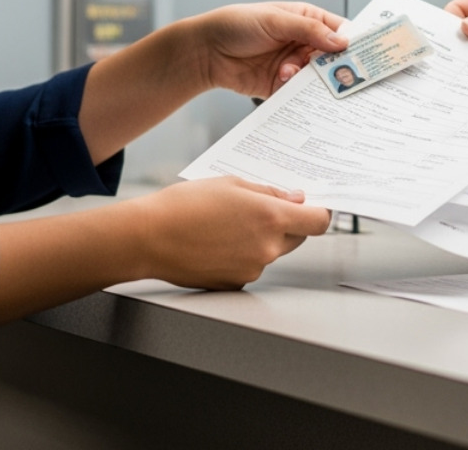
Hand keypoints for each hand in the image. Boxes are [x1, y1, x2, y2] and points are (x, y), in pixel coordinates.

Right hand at [136, 176, 331, 289]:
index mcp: (271, 217)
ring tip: (227, 225)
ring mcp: (252, 269)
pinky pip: (251, 266)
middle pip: (298, 237)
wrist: (147, 238)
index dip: (319, 213)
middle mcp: (267, 247)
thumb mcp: (231, 183)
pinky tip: (217, 242)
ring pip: (271, 251)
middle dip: (288, 223)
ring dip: (261, 239)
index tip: (314, 207)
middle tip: (261, 209)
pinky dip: (242, 255)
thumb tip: (294, 198)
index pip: (318, 221)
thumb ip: (269, 192)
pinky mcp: (235, 283)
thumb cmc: (184, 206)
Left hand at [197, 2, 346, 97]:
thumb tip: (341, 41)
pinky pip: (299, 93)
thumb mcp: (275, 20)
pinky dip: (297, 92)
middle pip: (333, 58)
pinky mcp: (281, 85)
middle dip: (335, 66)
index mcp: (307, 20)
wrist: (206, 51)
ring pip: (317, 78)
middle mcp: (304, 43)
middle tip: (338, 73)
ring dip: (310, 78)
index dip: (353, 42)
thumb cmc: (237, 25)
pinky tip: (284, 82)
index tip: (364, 54)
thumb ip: (309, 30)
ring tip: (290, 71)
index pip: (339, 31)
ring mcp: (294, 65)